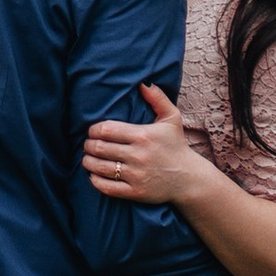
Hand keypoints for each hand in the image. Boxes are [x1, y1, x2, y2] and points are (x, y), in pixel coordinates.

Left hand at [82, 82, 208, 208]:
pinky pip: (107, 187)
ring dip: (88, 162)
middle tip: (87, 144)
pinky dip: (95, 180)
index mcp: (143, 135)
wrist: (188, 178)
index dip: (93, 130)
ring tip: (87, 158)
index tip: (92, 131)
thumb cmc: (177, 145)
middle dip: (88, 145)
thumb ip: (158, 98)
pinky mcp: (135, 192)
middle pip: (100, 148)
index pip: (106, 130)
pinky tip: (93, 175)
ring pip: (100, 167)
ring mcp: (136, 175)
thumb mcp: (172, 118)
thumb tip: (143, 83)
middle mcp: (138, 155)